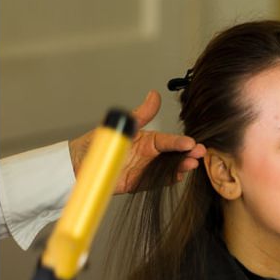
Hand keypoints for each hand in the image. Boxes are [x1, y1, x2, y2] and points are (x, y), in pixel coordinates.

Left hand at [68, 90, 206, 193]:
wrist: (79, 163)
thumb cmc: (100, 142)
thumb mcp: (123, 125)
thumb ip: (142, 114)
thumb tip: (154, 95)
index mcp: (148, 140)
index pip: (168, 140)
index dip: (180, 141)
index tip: (191, 143)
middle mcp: (151, 155)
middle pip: (175, 155)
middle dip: (189, 154)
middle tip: (200, 153)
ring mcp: (147, 169)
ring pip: (170, 168)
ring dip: (182, 166)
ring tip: (191, 165)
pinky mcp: (141, 183)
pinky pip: (158, 182)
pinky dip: (170, 180)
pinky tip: (179, 176)